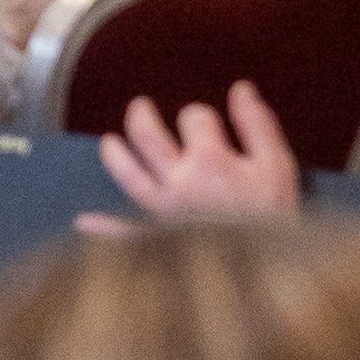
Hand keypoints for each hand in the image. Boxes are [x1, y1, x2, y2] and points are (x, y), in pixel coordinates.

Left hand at [102, 82, 303, 222]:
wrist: (268, 270)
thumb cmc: (273, 217)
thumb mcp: (276, 166)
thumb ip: (257, 125)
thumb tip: (240, 89)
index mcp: (209, 161)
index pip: (194, 118)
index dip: (201, 116)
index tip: (208, 125)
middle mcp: (178, 182)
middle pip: (148, 136)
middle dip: (142, 115)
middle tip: (140, 106)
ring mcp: (162, 211)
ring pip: (128, 175)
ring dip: (115, 155)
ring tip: (109, 141)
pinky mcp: (157, 239)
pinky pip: (125, 234)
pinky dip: (103, 229)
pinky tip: (83, 224)